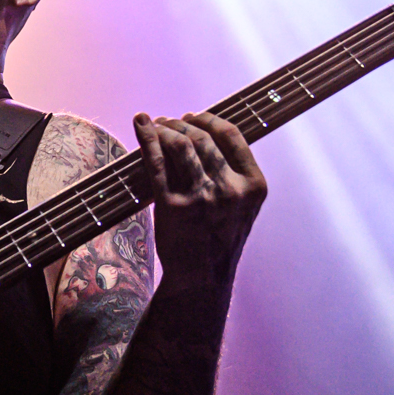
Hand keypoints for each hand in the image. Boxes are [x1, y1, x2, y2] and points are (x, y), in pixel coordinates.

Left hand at [131, 111, 266, 289]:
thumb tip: (207, 135)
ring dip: (165, 128)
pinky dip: (147, 138)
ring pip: (180, 146)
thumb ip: (235, 174)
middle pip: (202, 138)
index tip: (194, 117)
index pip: (231, 135)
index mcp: (253, 185)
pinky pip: (157, 162)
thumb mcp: (242, 207)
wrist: (201, 278)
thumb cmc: (219, 239)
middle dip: (182, 124)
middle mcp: (230, 189)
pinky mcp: (173, 206)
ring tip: (156, 125)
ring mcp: (201, 197)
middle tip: (169, 122)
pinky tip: (140, 124)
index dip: (209, 120)